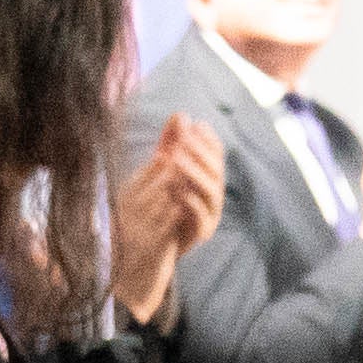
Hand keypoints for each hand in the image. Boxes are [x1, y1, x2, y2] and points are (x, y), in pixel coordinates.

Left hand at [111, 112, 225, 321]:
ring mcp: (209, 216)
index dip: (208, 140)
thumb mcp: (159, 169)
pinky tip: (177, 189)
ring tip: (178, 159)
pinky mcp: (200, 234)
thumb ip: (171, 143)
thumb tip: (182, 115)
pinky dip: (192, 202)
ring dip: (197, 173)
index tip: (197, 125)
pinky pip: (202, 217)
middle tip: (186, 139)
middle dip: (202, 153)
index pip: (215, 154)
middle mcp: (212, 196)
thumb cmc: (153, 204)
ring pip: (212, 192)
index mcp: (206, 178)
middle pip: (217, 170)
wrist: (145, 247)